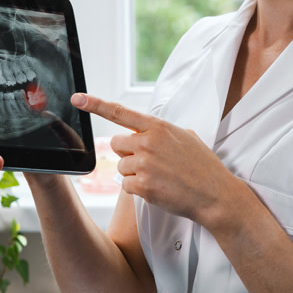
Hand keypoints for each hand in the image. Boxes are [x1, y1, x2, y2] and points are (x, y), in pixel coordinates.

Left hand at [72, 92, 237, 224]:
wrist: (215, 194)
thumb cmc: (203, 166)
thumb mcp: (186, 136)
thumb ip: (162, 132)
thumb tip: (145, 132)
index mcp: (158, 127)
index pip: (120, 112)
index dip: (95, 104)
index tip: (77, 99)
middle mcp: (148, 142)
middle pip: (116, 145)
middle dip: (127, 153)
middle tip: (148, 161)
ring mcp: (144, 164)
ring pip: (120, 167)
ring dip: (134, 173)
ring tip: (159, 176)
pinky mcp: (142, 186)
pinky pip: (125, 185)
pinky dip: (137, 189)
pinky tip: (157, 188)